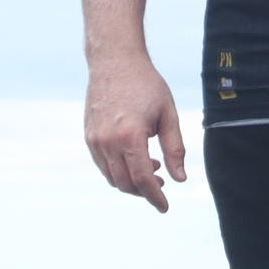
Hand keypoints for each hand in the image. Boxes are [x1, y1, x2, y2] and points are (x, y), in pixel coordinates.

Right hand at [84, 52, 186, 210]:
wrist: (115, 61)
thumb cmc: (146, 85)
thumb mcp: (168, 115)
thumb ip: (175, 149)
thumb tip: (180, 179)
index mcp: (131, 137)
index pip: (143, 180)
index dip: (155, 197)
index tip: (165, 207)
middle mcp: (108, 142)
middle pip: (126, 184)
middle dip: (144, 192)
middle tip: (161, 185)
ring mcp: (95, 140)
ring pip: (112, 177)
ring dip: (131, 182)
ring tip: (152, 168)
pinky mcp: (89, 136)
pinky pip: (103, 165)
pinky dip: (118, 170)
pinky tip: (135, 159)